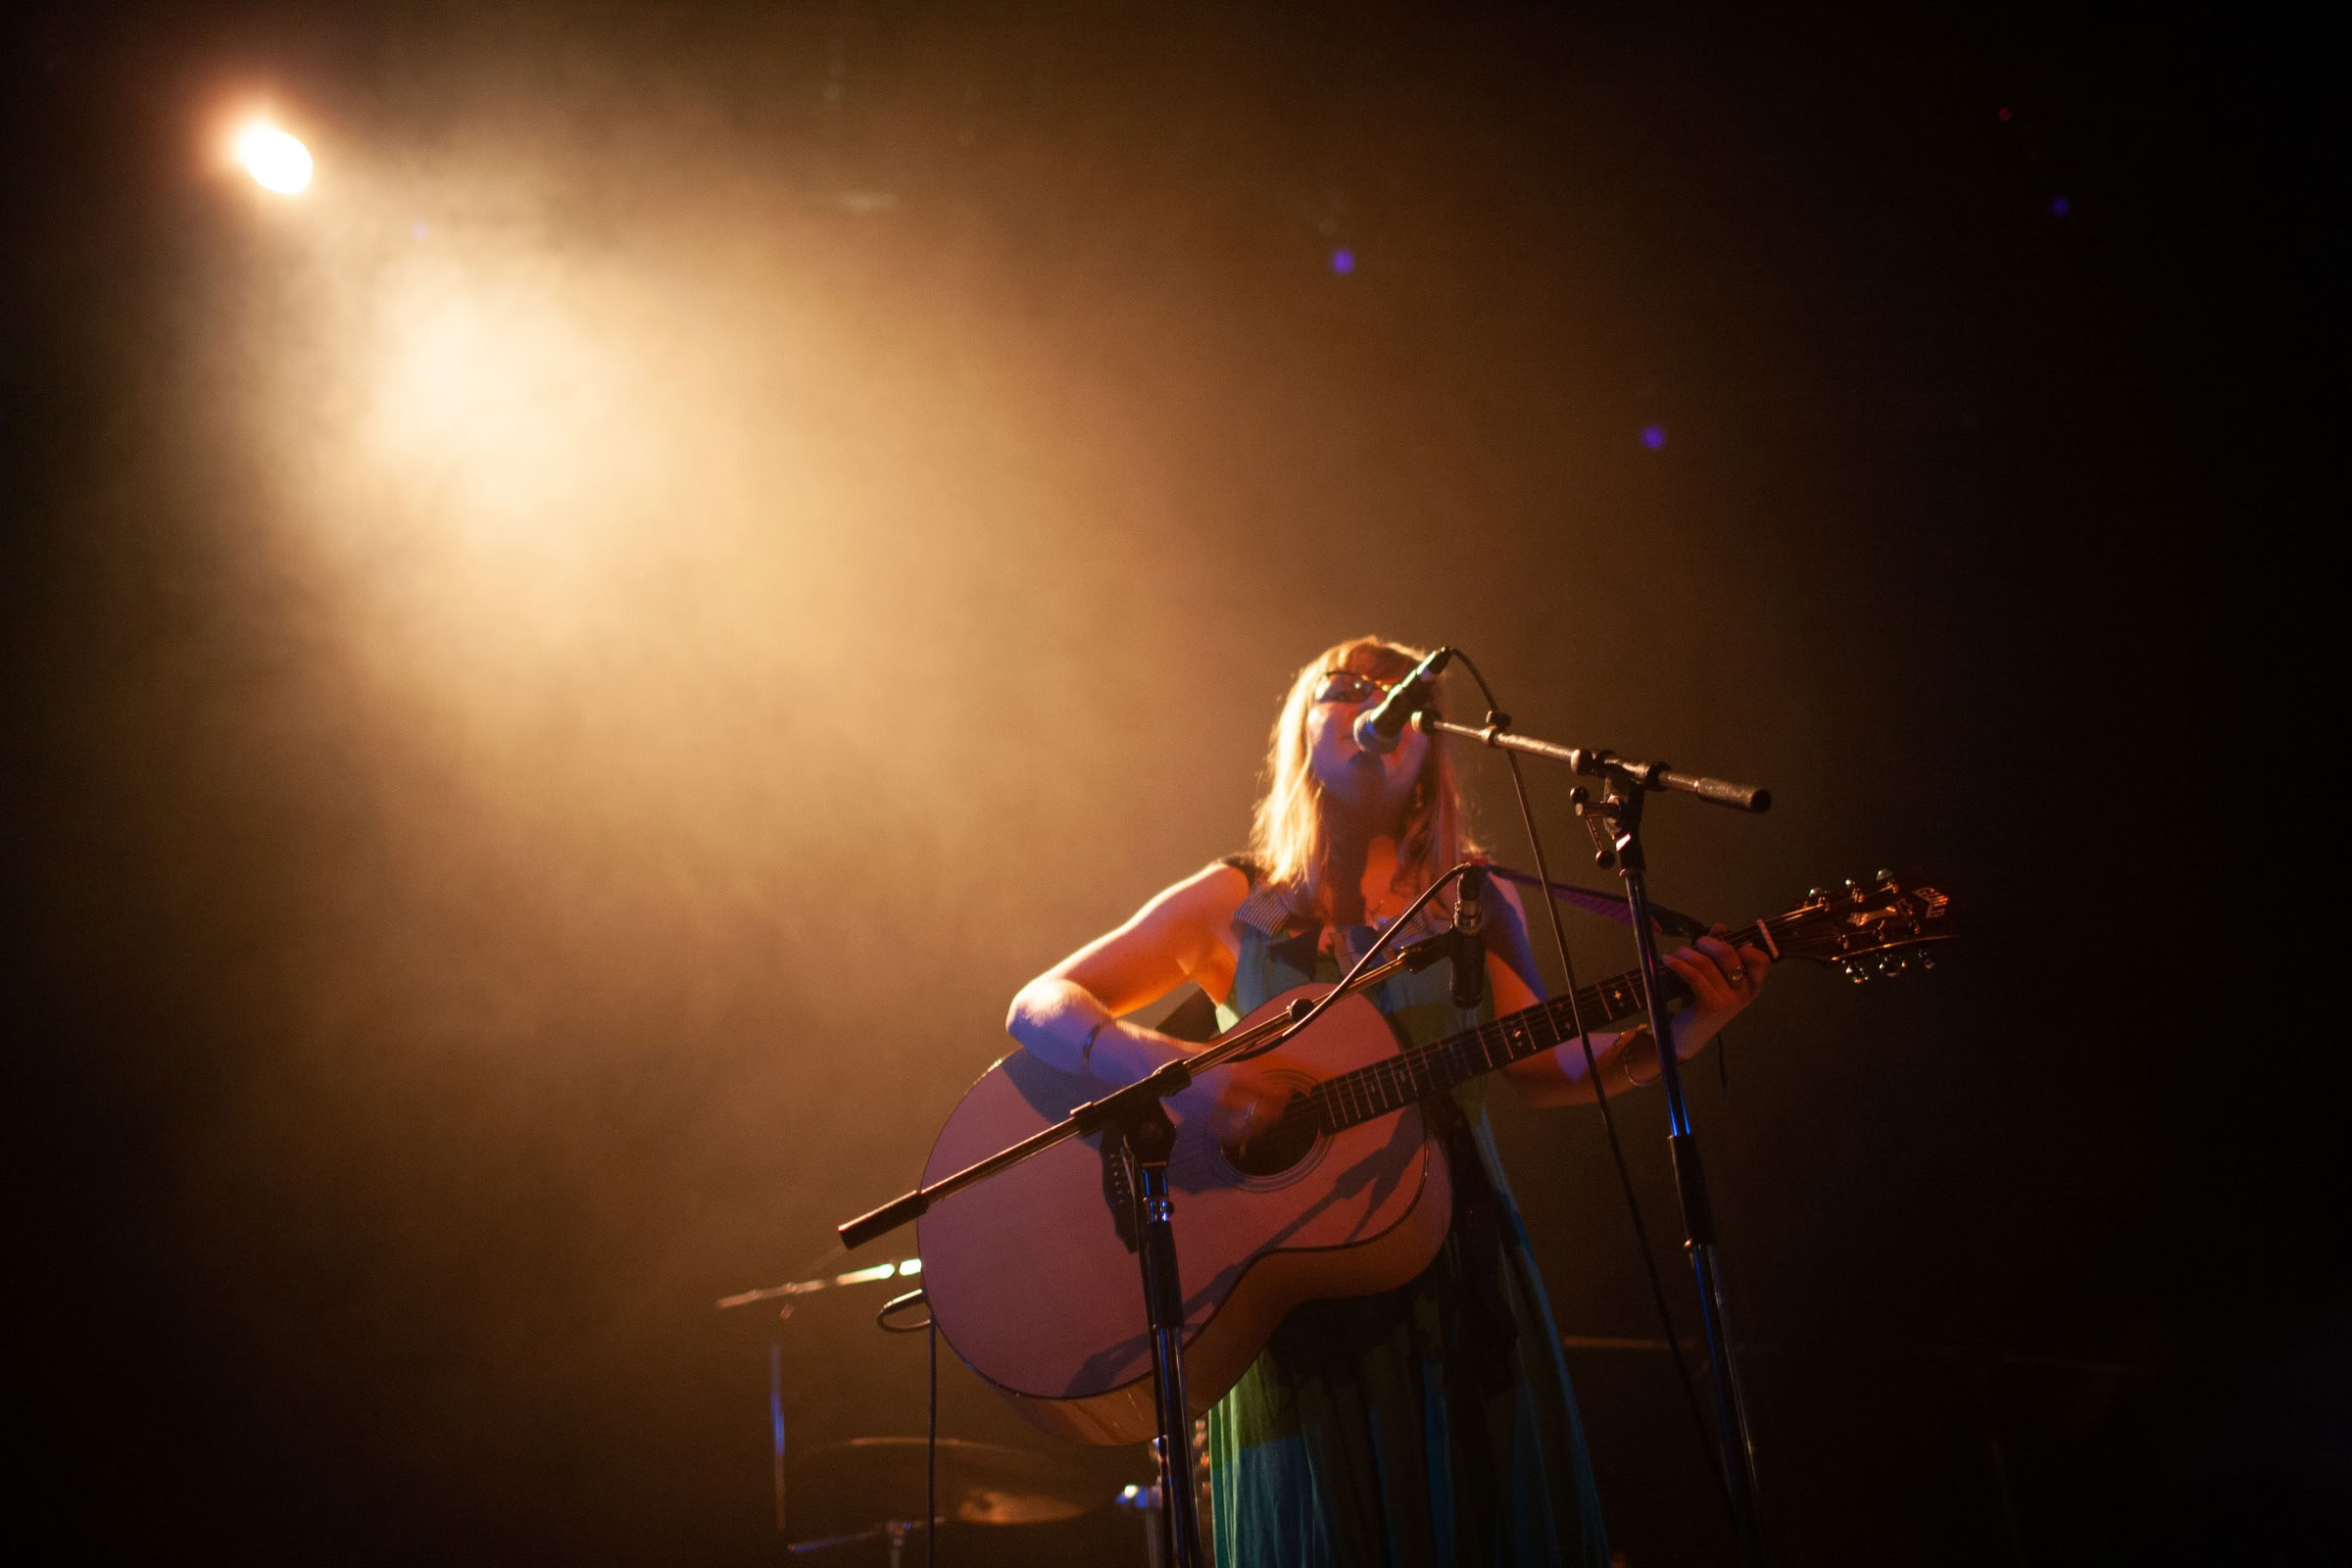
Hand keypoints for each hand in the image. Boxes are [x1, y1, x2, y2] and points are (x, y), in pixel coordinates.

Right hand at [1175, 1051, 1294, 1142]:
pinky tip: (1243, 1130)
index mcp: (1227, 1072)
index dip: (1277, 1094)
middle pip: (1256, 1108)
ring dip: (1257, 1125)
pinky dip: (1238, 1133)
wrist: (1152, 1065)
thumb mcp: (1215, 1057)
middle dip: (1272, 1111)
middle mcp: (1221, 1092)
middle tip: (1280, 1110)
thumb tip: (1259, 1081)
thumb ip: (1236, 1069)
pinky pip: (1224, 1132)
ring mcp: (1209, 1109)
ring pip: (1243, 1124)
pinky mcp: (1199, 1120)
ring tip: (1265, 1122)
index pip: (1261, 1087)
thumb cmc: (1184, 1059)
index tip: (1286, 1095)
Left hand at [1659, 923, 1769, 1055]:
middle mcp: (1745, 994)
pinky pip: (1694, 975)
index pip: (1762, 961)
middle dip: (1707, 942)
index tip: (1725, 941)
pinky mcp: (1711, 1006)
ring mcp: (1730, 1001)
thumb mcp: (1712, 978)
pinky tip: (1668, 960)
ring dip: (1686, 953)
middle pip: (1729, 954)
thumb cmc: (1699, 1003)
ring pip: (1707, 963)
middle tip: (1693, 945)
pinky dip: (1679, 964)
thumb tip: (1720, 927)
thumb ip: (1717, 953)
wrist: (1685, 1038)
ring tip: (1674, 955)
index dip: (1745, 947)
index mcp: (1751, 987)